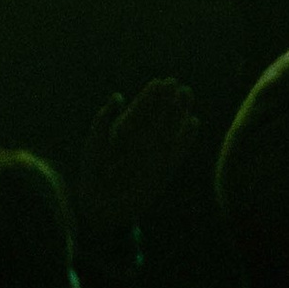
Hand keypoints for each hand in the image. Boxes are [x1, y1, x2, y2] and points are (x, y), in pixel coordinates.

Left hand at [75, 75, 198, 238]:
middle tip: (177, 84)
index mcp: (123, 130)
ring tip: (187, 94)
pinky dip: (187, 138)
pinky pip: (178, 151)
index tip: (160, 82)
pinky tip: (194, 121)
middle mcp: (140, 140)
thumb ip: (104, 118)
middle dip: (166, 99)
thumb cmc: (94, 172)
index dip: (150, 95)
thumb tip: (118, 95)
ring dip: (179, 112)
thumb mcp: (95, 142)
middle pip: (157, 115)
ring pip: (170, 129)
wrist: (102, 206)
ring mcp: (153, 154)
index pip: (140, 108)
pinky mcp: (164, 170)